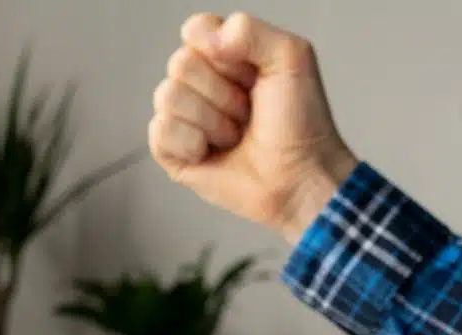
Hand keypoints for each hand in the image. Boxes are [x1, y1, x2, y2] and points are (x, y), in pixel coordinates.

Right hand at [148, 12, 358, 241]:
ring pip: (168, 97)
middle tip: (247, 112)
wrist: (298, 177)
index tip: (252, 74)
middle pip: (180, 64)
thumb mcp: (291, 59)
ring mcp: (182, 117)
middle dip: (221, 93)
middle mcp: (199, 83)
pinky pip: (160, 131)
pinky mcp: (171, 151)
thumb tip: (205, 35)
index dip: (223, 53)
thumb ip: (250, 30)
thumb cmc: (300, 124)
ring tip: (235, 136)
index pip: (196, 30)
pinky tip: (212, 153)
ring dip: (211, 122)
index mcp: (224, 54)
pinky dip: (192, 144)